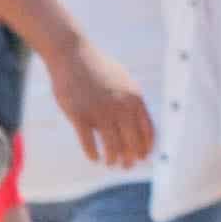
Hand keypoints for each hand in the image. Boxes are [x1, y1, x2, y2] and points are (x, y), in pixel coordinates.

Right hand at [49, 40, 152, 170]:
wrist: (73, 55)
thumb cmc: (97, 68)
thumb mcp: (123, 81)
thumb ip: (131, 100)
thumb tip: (138, 120)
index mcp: (134, 98)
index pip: (147, 130)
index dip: (146, 147)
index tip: (142, 157)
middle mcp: (120, 106)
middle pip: (131, 141)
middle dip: (131, 157)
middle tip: (127, 166)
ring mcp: (99, 111)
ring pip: (111, 145)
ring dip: (113, 158)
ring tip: (110, 163)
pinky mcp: (79, 115)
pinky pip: (88, 142)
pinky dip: (93, 153)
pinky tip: (94, 159)